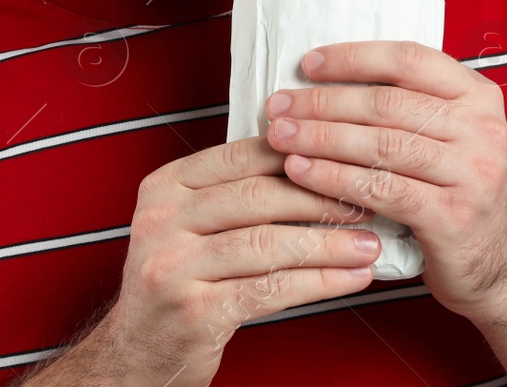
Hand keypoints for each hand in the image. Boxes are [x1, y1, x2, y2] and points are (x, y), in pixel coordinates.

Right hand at [99, 136, 383, 386]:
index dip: (301, 157)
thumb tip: (312, 164)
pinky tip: (347, 278)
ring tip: (366, 245)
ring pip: (269, 244)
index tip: (342, 162)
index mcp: (165, 186)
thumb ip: (234, 191)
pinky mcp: (195, 311)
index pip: (243, 155)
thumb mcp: (189, 223)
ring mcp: (174, 267)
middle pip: (259, 197)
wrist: (140, 350)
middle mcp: (163, 220)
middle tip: (364, 205)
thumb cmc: (176, 282)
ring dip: (329, 244)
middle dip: (322, 200)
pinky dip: (319, 282)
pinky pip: (271, 289)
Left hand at [262, 41, 506, 320]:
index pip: (408, 59)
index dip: (353, 58)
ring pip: (380, 145)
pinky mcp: (452, 216)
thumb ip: (407, 107)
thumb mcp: (449, 137)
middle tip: (278, 106)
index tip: (308, 64)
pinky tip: (301, 173)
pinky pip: (380, 189)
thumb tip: (326, 81)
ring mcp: (471, 173)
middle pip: (386, 103)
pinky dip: (334, 178)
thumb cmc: (456, 192)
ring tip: (280, 136)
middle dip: (323, 102)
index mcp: (478, 96)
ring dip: (320, 138)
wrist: (498, 264)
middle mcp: (482, 129)